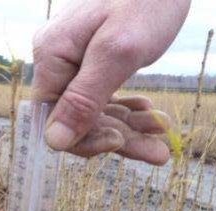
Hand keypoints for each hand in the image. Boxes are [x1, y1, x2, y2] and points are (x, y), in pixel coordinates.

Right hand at [32, 0, 190, 164]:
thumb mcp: (118, 52)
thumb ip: (84, 99)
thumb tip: (53, 143)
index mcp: (52, 56)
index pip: (53, 118)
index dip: (83, 139)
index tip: (119, 143)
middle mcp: (57, 61)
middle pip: (78, 117)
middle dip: (118, 137)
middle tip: (159, 153)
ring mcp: (75, 60)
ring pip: (95, 109)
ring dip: (129, 126)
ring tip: (163, 132)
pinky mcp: (93, 59)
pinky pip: (104, 94)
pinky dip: (128, 108)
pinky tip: (151, 114)